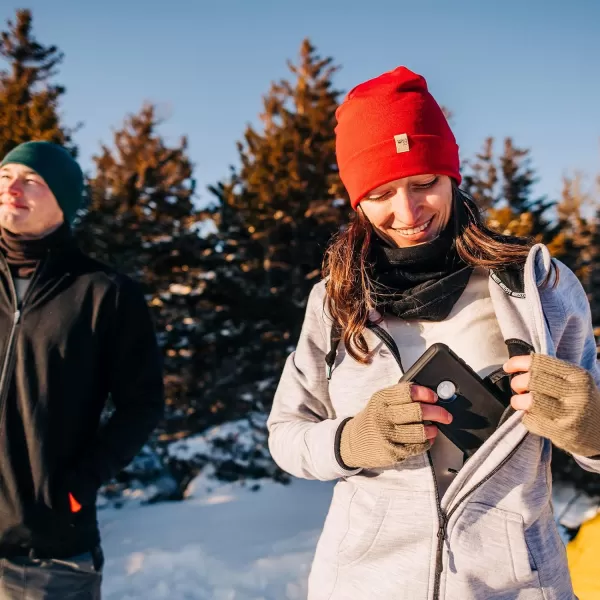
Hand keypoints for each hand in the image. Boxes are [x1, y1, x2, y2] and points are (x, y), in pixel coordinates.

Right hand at [338, 381, 452, 469]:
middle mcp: (383, 416)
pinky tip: (426, 439)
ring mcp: (388, 435)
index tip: (434, 397)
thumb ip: (400, 398)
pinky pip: (418, 446)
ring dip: (432, 429)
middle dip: (438, 412)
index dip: (426, 394)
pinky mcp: (393, 452)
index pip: (408, 392)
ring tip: (433, 428)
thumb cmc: (372, 419)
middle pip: (418, 412)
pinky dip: (426, 442)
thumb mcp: (379, 402)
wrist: (352, 442)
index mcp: (381, 399)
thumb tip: (430, 397)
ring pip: (421, 431)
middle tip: (445, 415)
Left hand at [504, 353, 599, 456]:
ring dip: (518, 401)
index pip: (541, 363)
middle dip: (518, 383)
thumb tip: (514, 365)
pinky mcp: (562, 433)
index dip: (518, 363)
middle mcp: (576, 393)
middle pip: (533, 381)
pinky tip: (532, 416)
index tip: (508, 367)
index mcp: (578, 375)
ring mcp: (570, 414)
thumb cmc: (580, 400)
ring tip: (521, 402)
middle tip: (518, 387)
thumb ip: (549, 372)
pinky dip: (526, 417)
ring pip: (530, 401)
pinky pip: (531, 421)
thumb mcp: (574, 381)